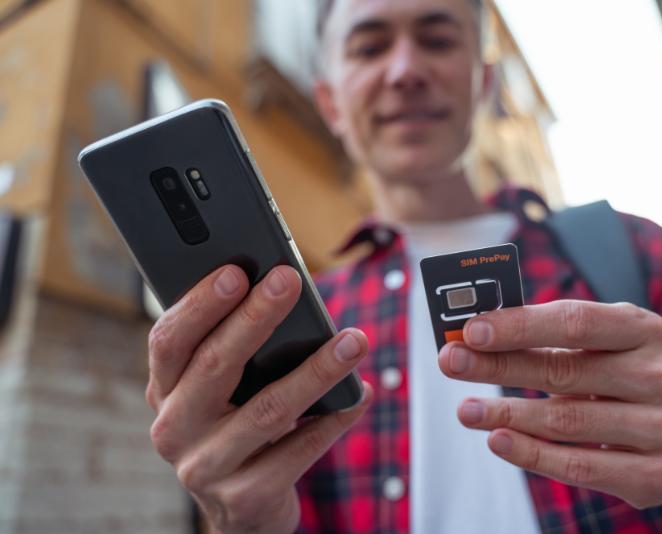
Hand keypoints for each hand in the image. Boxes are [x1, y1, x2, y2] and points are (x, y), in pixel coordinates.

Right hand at [146, 265, 371, 533]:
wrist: (242, 507)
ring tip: (354, 340)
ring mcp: (206, 467)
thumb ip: (235, 348)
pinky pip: (298, 451)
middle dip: (256, 317)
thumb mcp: (222, 390)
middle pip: (214, 365)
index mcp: (164, 390)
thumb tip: (283, 290)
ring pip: (268, 408)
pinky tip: (358, 395)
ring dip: (316, 369)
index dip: (200, 305)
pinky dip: (333, 419)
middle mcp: (174, 428)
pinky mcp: (244, 498)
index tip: (237, 271)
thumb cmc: (237, 425)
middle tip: (290, 280)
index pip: (169, 340)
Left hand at [438, 300, 661, 509]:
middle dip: (498, 366)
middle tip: (451, 363)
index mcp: (645, 330)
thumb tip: (475, 336)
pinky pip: (579, 466)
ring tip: (465, 409)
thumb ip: (547, 335)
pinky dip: (531, 454)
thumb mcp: (599, 344)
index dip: (520, 325)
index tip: (471, 331)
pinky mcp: (656, 474)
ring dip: (505, 414)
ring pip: (566, 421)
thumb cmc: (620, 375)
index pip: (576, 321)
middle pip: (564, 371)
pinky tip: (497, 440)